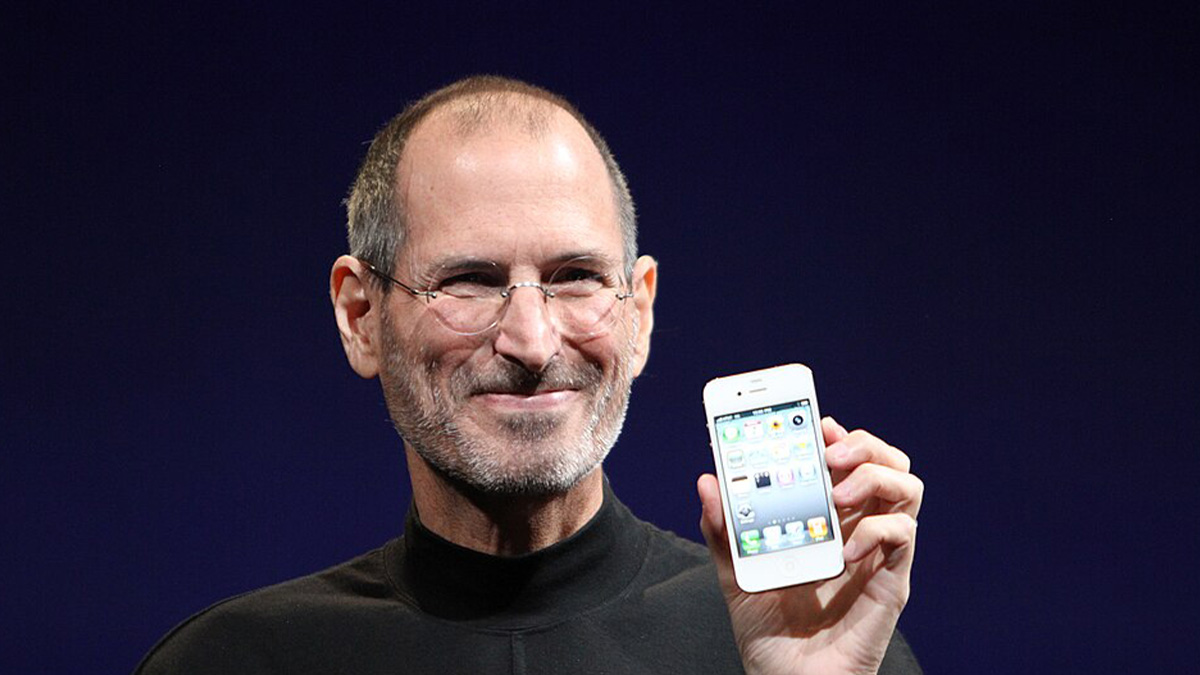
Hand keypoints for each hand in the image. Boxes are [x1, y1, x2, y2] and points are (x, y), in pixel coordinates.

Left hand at [698, 417, 921, 674]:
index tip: (818, 424)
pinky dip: (876, 529)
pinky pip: (904, 535)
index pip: (848, 461)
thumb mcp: (736, 573)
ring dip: (875, 476)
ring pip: (908, 488)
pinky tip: (844, 549)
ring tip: (837, 493)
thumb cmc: (770, 633)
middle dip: (864, 444)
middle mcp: (859, 528)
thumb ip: (723, 529)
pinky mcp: (892, 582)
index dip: (841, 435)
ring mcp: (878, 553)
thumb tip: (708, 481)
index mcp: (828, 519)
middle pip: (889, 463)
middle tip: (831, 453)